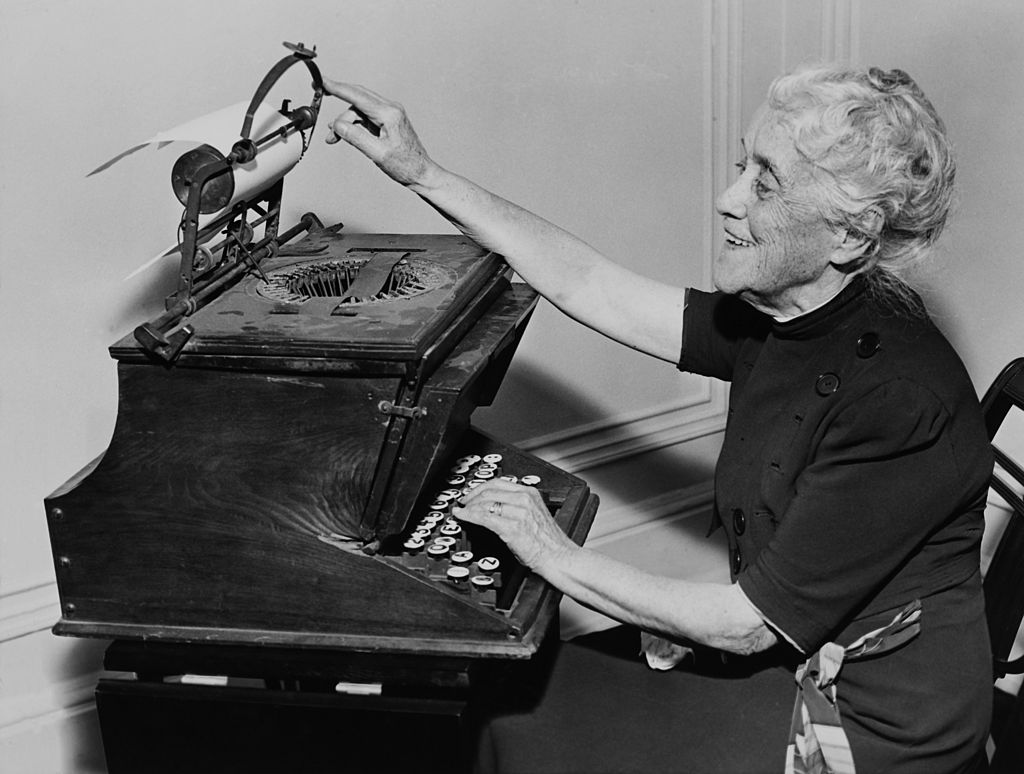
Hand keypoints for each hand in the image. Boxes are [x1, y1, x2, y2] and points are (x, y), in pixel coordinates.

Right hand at [322, 80, 436, 187]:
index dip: (337, 88)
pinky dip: (354, 125)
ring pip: (359, 110)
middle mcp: (390, 109)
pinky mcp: (388, 121)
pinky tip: (344, 135)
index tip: (322, 81)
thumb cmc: (406, 165)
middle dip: (338, 99)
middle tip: (320, 93)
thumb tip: (338, 125)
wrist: (421, 173)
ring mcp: (390, 114)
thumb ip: (356, 137)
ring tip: (333, 138)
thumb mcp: (377, 153)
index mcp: (389, 114)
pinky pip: (365, 117)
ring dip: (345, 122)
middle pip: (357, 98)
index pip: (357, 96)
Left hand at [451, 479, 577, 573]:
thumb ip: (519, 507)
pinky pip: (484, 517)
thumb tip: (497, 508)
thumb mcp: (535, 515)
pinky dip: (469, 516)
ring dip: (468, 507)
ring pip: (484, 503)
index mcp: (531, 493)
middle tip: (463, 503)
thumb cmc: (550, 543)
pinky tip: (463, 517)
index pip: (499, 483)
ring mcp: (518, 512)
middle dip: (471, 496)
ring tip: (462, 511)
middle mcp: (524, 499)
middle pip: (489, 491)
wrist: (560, 558)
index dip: (480, 488)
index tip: (472, 494)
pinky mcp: (512, 527)